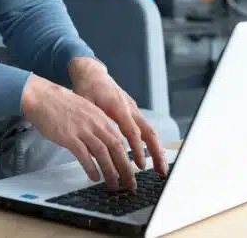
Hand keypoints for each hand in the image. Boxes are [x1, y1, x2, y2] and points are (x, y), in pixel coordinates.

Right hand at [21, 74, 138, 189]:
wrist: (41, 96)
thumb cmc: (59, 104)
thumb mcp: (83, 111)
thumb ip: (93, 127)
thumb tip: (98, 147)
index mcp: (99, 117)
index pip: (119, 140)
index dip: (126, 158)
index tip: (129, 170)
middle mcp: (94, 123)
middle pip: (116, 148)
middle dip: (125, 168)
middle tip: (130, 183)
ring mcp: (82, 129)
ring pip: (103, 153)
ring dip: (110, 172)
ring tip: (114, 185)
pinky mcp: (69, 136)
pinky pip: (84, 155)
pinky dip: (91, 168)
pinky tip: (94, 177)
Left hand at [68, 58, 169, 179]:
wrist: (92, 73)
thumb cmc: (87, 88)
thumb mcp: (85, 103)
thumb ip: (90, 122)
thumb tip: (91, 145)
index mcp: (119, 107)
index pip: (132, 131)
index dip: (137, 149)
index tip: (140, 166)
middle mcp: (131, 108)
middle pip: (149, 132)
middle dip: (156, 153)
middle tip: (161, 172)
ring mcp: (134, 110)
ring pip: (150, 132)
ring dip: (156, 151)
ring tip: (160, 169)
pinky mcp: (133, 112)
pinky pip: (145, 129)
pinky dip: (150, 144)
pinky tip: (151, 158)